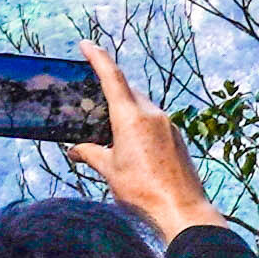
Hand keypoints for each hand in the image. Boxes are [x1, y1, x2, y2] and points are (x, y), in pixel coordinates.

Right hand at [75, 44, 219, 240]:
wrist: (183, 212)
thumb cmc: (143, 192)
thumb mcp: (109, 170)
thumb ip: (90, 153)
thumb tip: (75, 150)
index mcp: (131, 118)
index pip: (112, 77)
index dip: (98, 58)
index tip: (86, 44)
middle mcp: (153, 116)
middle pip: (129, 91)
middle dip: (112, 90)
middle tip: (93, 98)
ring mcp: (169, 127)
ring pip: (143, 106)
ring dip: (127, 110)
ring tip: (111, 128)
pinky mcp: (178, 140)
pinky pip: (155, 121)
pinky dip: (140, 123)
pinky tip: (132, 144)